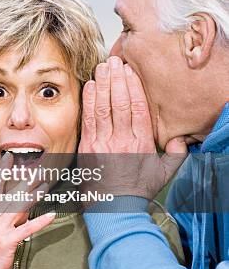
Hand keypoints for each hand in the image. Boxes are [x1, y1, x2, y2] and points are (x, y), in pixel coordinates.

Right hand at [0, 152, 54, 268]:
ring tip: (46, 184)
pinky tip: (52, 215)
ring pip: (18, 207)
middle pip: (9, 194)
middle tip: (36, 166)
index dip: (1, 172)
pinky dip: (40, 222)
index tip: (9, 158)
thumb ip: (4, 217)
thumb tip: (23, 208)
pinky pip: (27, 229)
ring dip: (34, 195)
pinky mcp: (7, 242)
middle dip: (23, 179)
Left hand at [77, 56, 186, 199]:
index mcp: (141, 143)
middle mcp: (122, 140)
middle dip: (117, 79)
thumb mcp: (163, 173)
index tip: (130, 71)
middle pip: (120, 102)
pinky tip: (90, 86)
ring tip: (103, 67)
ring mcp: (102, 143)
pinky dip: (88, 101)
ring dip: (103, 84)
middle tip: (115, 61)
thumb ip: (175, 154)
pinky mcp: (87, 146)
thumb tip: (181, 138)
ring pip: (103, 107)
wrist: (113, 207)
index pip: (138, 108)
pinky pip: (88, 119)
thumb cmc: (137, 189)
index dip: (134, 86)